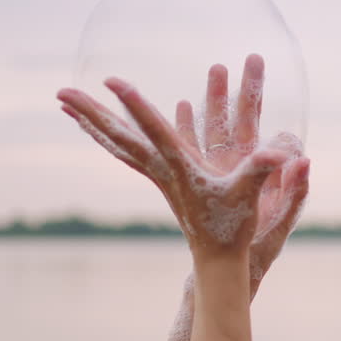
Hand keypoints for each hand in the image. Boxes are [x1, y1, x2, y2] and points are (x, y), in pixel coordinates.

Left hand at [58, 56, 308, 272]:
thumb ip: (261, 171)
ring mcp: (157, 175)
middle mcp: (161, 170)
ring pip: (116, 143)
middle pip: (118, 137)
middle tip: (59, 92)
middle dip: (90, 113)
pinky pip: (127, 152)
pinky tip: (101, 123)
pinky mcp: (159, 179)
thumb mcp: (250, 197)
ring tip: (64, 104)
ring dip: (91, 122)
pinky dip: (109, 135)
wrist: (218, 259)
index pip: (154, 130)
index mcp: (181, 168)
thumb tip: (282, 154)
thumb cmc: (234, 227)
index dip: (135, 105)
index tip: (112, 81)